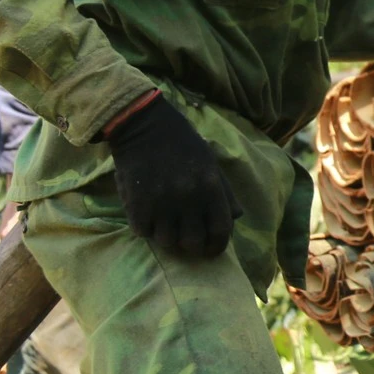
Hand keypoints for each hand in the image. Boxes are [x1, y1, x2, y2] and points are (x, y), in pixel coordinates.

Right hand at [106, 93, 241, 257]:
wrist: (144, 125)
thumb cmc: (182, 143)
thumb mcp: (210, 162)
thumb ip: (224, 192)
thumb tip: (236, 217)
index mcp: (210, 187)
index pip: (221, 231)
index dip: (217, 245)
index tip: (211, 249)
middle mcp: (188, 198)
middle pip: (193, 243)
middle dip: (192, 245)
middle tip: (186, 239)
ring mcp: (161, 202)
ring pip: (167, 242)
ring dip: (167, 237)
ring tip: (165, 226)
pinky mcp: (137, 204)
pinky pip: (143, 232)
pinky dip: (145, 228)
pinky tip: (147, 215)